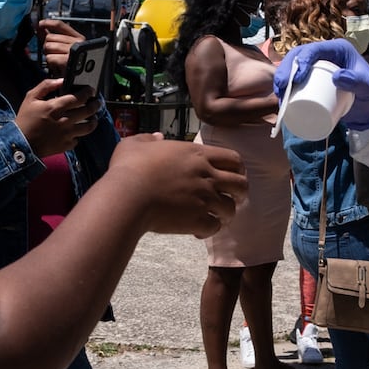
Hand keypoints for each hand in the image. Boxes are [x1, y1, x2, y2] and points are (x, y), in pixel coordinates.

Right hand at [15, 78, 99, 156]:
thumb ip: (46, 86)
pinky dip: (78, 134)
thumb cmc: (25, 119)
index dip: (88, 93)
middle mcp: (64, 121)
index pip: (78, 98)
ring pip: (88, 127)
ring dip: (93, 121)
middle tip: (97, 102)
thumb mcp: (31, 98)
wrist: (21, 144)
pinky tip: (76, 130)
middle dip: (95, 104)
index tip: (90, 90)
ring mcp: (67, 134)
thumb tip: (61, 81)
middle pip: (88, 111)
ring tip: (93, 117)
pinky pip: (78, 139)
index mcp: (55, 108)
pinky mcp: (66, 146)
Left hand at [36, 18, 84, 75]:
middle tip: (55, 57)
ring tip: (58, 63)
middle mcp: (78, 42)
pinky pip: (50, 57)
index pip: (60, 25)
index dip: (47, 23)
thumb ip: (51, 37)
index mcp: (78, 39)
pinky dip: (52, 64)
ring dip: (50, 57)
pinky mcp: (69, 60)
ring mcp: (74, 51)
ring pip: (49, 47)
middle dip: (48, 48)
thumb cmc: (70, 69)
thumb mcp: (61, 51)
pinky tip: (59, 68)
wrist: (77, 85)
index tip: (40, 24)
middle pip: (50, 37)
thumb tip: (39, 26)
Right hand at [106, 134, 245, 237]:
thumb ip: (148, 139)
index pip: (234, 159)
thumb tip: (157, 137)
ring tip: (216, 218)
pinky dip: (209, 230)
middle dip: (240, 193)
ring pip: (231, 209)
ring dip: (225, 214)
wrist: (127, 196)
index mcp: (197, 155)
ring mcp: (204, 198)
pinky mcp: (197, 220)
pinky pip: (215, 227)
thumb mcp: (135, 145)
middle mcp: (207, 175)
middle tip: (232, 199)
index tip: (232, 175)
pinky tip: (198, 231)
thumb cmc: (128, 169)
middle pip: (241, 184)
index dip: (237, 169)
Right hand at [273, 39, 368, 130]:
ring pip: (293, 67)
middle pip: (298, 56)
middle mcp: (325, 55)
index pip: (314, 49)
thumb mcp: (367, 87)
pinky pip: (295, 79)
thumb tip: (337, 77)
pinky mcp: (313, 81)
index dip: (301, 61)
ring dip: (282, 77)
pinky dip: (285, 86)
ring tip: (279, 94)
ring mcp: (318, 68)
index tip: (296, 79)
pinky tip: (280, 96)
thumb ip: (357, 81)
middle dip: (286, 69)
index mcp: (337, 49)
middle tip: (282, 87)